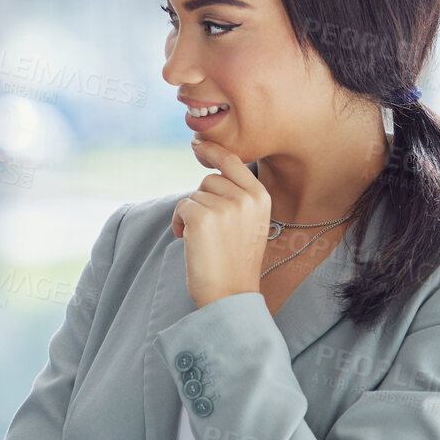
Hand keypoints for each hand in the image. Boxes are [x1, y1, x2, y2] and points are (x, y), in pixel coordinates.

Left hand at [173, 136, 269, 306]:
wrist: (230, 294)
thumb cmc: (236, 262)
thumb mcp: (249, 224)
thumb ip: (237, 199)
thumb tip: (208, 175)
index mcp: (261, 197)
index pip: (233, 161)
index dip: (213, 152)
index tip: (198, 145)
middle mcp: (246, 197)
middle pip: (209, 180)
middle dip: (201, 201)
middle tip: (208, 229)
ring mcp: (224, 206)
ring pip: (193, 195)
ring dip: (190, 215)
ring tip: (202, 240)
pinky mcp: (202, 217)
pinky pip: (181, 207)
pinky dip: (178, 223)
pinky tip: (188, 241)